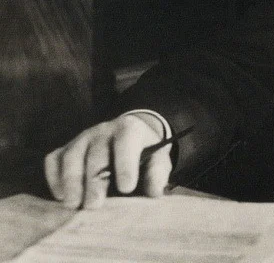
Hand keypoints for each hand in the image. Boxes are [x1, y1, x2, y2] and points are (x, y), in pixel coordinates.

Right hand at [44, 113, 170, 209]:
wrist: (128, 136)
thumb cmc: (144, 152)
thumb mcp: (158, 158)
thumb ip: (157, 173)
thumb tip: (155, 192)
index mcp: (130, 129)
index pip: (126, 142)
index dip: (126, 165)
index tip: (127, 189)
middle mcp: (103, 130)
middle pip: (96, 153)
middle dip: (94, 180)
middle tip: (94, 205)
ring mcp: (81, 138)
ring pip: (71, 156)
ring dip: (71, 182)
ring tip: (73, 204)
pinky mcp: (65, 149)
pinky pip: (53, 159)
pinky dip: (54, 178)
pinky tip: (61, 196)